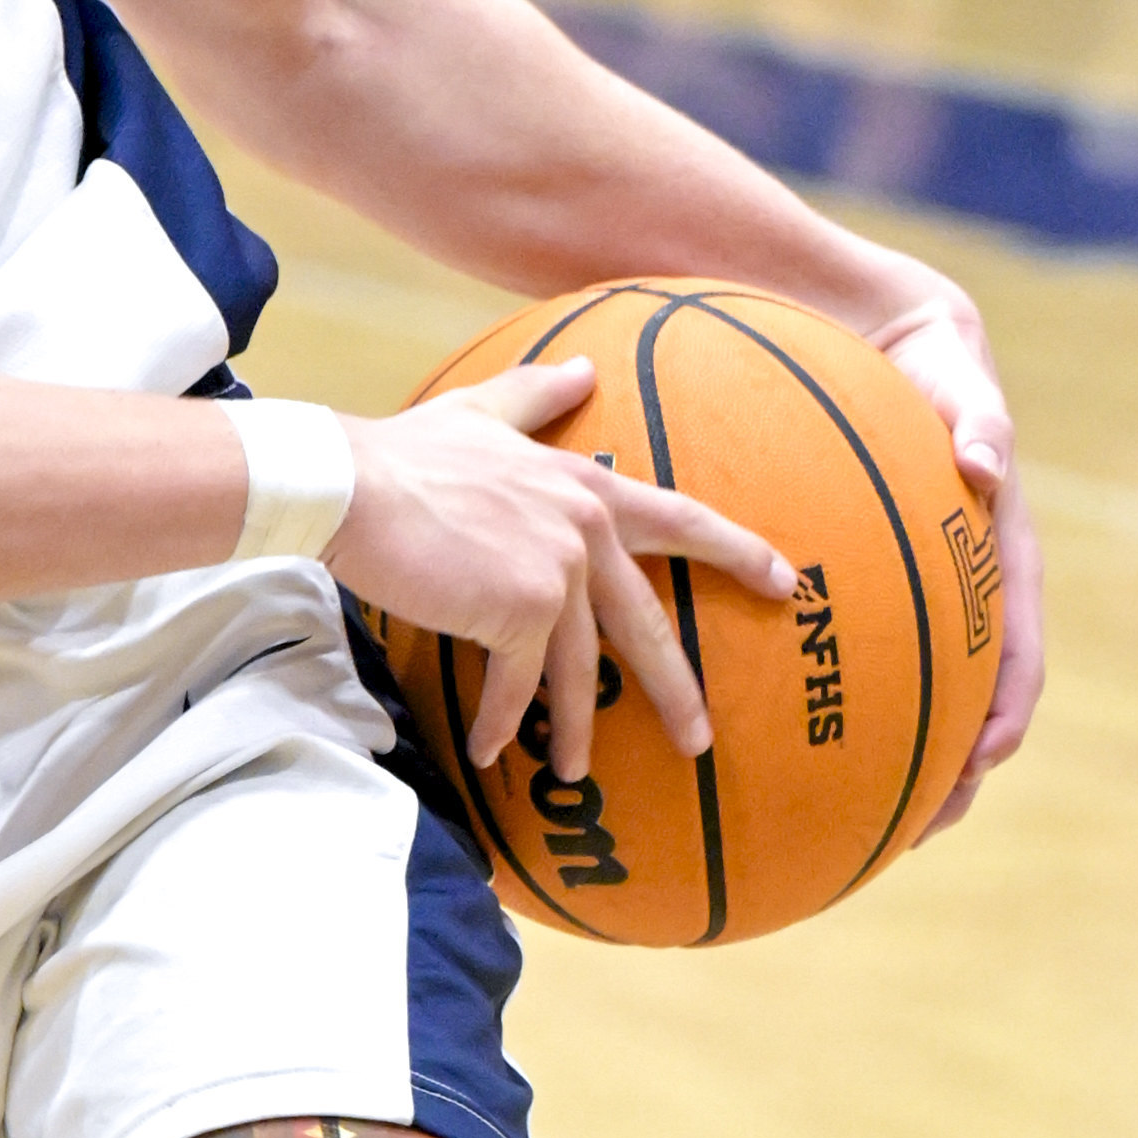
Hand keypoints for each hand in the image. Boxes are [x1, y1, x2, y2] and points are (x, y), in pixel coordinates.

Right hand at [325, 357, 795, 781]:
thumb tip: (581, 364)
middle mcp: (583, 529)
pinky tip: (489, 751)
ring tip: (576, 772)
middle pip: (646, 621)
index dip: (736, 551)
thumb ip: (535, 394)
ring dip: (574, 727)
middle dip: (677, 687)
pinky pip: (515, 683)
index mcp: (583, 485)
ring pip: (580, 668)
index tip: (786, 582)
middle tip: (700, 739)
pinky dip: (502, 721)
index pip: (679, 519)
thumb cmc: (405, 452)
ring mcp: (557, 572)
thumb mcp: (478, 412)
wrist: (351, 485)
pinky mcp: (518, 611)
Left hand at [861, 280, 1039, 833]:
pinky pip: (844, 644)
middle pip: (970, 697)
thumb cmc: (930, 356)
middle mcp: (964, 586)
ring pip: (909, 689)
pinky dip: (821, 690)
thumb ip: (978, 414)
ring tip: (849, 819)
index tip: (987, 759)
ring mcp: (917, 589)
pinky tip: (764, 726)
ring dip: (893, 756)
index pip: (1020, 649)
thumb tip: (986, 462)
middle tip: (918, 830)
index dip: (1008, 708)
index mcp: (999, 555)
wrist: (891, 336)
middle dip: (954, 768)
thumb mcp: (959, 373)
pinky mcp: (867, 580)